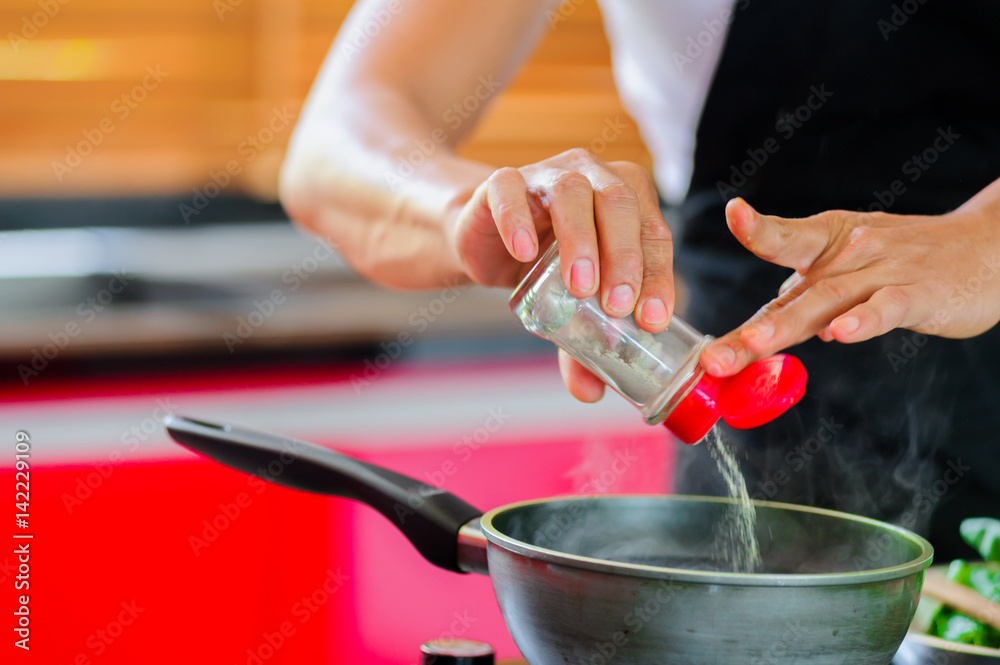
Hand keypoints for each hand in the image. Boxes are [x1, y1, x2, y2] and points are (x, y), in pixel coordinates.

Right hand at [449, 148, 674, 400]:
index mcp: (629, 202)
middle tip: (618, 306)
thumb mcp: (571, 307)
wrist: (488, 241)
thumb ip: (583, 344)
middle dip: (625, 257)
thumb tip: (590, 393)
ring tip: (580, 287)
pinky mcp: (502, 182)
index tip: (651, 319)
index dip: (657, 276)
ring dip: (580, 240)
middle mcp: (595, 177)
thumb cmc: (546, 266)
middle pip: (621, 205)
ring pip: (573, 192)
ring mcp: (549, 175)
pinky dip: (519, 220)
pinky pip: (510, 191)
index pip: (654, 234)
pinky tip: (525, 252)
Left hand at [700, 192, 999, 376]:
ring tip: (755, 345)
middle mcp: (851, 253)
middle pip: (794, 292)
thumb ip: (808, 295)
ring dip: (788, 325)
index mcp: (828, 242)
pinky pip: (888, 307)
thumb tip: (763, 320)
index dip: (758, 228)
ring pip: (830, 300)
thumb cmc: (909, 258)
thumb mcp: (851, 265)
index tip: (733, 214)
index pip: (784, 239)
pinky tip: (843, 334)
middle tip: (712, 358)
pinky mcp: (920, 294)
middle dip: (750, 329)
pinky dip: (866, 320)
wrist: (988, 248)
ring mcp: (885, 272)